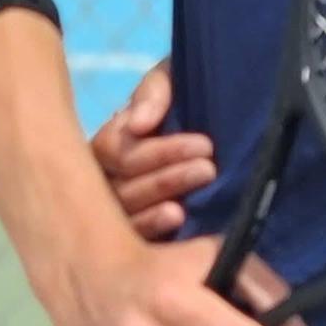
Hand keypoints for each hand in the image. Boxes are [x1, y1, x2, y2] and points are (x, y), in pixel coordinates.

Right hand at [93, 59, 216, 239]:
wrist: (219, 123)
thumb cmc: (187, 103)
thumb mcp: (172, 82)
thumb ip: (155, 92)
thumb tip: (137, 124)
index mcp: (109, 145)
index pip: (117, 151)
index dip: (160, 151)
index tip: (205, 144)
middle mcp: (105, 181)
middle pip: (120, 188)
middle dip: (165, 179)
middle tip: (208, 169)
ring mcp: (117, 216)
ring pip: (127, 216)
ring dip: (161, 205)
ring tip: (197, 197)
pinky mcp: (135, 243)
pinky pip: (135, 243)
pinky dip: (154, 231)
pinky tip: (180, 221)